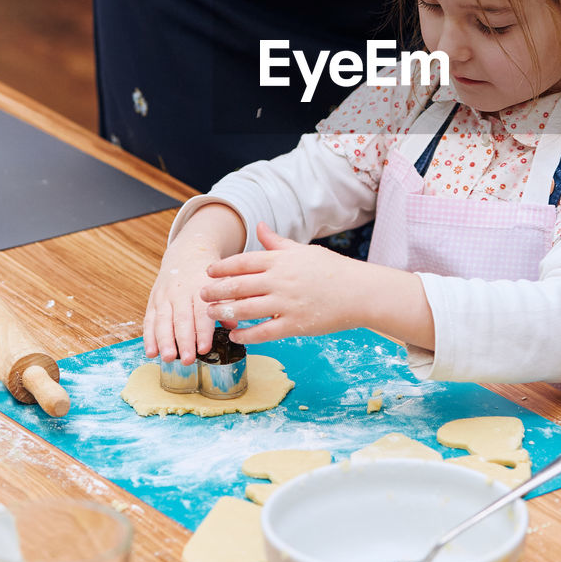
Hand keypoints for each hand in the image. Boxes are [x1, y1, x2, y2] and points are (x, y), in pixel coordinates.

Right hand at [143, 245, 238, 364]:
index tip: (204, 348)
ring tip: (168, 358)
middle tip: (187, 359)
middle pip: (181, 319)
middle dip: (183, 340)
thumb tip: (233, 324)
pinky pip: (149, 320)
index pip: (201, 312)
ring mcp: (165, 296)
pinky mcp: (153, 300)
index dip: (203, 332)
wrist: (187, 254)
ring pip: (162, 320)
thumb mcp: (223, 282)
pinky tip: (152, 352)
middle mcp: (180, 292)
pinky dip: (149, 337)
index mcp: (200, 287)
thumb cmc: (208, 275)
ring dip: (164, 341)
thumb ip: (228, 303)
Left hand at [201, 221, 365, 342]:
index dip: (222, 268)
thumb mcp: (303, 250)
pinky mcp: (295, 324)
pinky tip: (236, 335)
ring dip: (224, 312)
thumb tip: (259, 226)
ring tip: (210, 314)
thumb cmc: (332, 270)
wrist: (359, 292)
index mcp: (281, 260)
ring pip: (246, 309)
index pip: (243, 262)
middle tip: (201, 295)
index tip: (208, 272)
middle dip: (215, 291)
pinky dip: (246, 334)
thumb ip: (277, 242)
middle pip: (238, 286)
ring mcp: (286, 303)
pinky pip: (264, 331)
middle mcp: (280, 280)